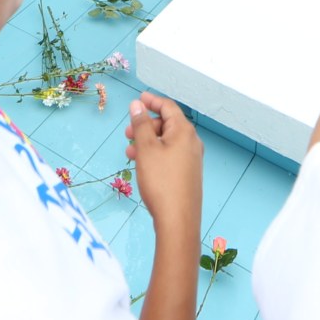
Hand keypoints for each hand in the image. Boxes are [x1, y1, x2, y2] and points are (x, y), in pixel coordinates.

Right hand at [124, 93, 201, 227]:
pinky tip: (142, 165)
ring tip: (129, 153)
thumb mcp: (146, 149)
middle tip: (127, 133)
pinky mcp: (189, 174)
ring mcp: (192, 159)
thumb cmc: (161, 181)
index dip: (152, 101)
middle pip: (168, 124)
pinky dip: (156, 154)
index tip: (138, 99)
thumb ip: (141, 124)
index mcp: (184, 131)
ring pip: (167, 142)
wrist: (178, 220)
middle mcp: (192, 142)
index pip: (168, 107)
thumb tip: (138, 104)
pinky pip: (171, 155)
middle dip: (146, 125)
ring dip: (148, 142)